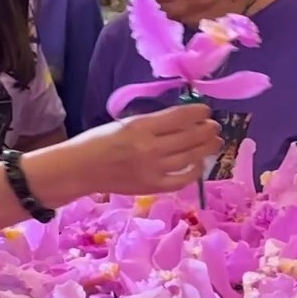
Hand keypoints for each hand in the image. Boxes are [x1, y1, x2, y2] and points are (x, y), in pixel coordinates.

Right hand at [71, 104, 222, 194]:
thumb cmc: (99, 141)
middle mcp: (150, 147)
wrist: (81, 168)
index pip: (179, 117)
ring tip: (215, 142)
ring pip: (189, 157)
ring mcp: (152, 169)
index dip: (198, 113)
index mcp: (140, 126)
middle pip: (189, 137)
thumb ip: (152, 122)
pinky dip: (193, 172)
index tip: (206, 111)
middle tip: (215, 127)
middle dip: (207, 130)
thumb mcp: (125, 123)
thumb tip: (181, 120)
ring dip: (206, 149)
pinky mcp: (151, 186)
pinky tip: (199, 165)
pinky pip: (180, 180)